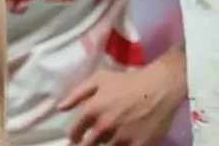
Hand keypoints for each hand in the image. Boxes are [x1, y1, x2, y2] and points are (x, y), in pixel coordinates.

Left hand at [58, 50, 186, 145]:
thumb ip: (77, 93)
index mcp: (93, 111)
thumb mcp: (99, 79)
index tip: (76, 139)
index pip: (75, 133)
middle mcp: (104, 127)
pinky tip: (122, 144)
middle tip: (89, 142)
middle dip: (86, 145)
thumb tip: (60, 108)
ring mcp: (122, 139)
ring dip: (106, 145)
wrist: (158, 88)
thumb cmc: (127, 82)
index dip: (74, 137)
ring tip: (110, 138)